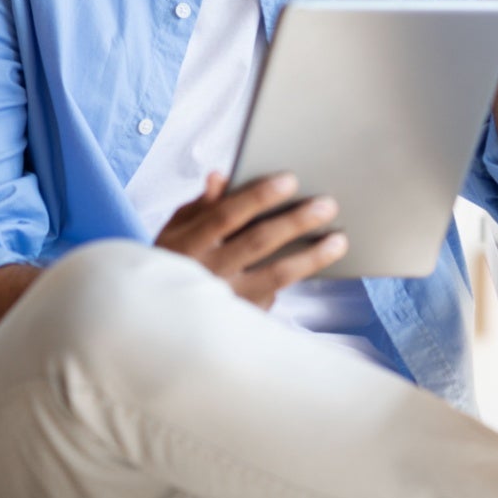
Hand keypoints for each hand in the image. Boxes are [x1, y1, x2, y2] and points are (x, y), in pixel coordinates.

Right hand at [154, 172, 347, 308]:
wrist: (159, 318)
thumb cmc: (176, 259)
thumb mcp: (177, 230)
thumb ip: (202, 205)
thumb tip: (219, 177)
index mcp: (187, 244)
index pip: (226, 215)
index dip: (258, 196)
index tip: (291, 179)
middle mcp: (205, 273)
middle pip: (258, 242)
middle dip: (295, 221)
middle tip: (327, 205)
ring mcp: (225, 300)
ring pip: (276, 275)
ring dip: (312, 256)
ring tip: (339, 240)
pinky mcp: (241, 320)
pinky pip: (275, 296)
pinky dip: (297, 278)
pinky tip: (320, 262)